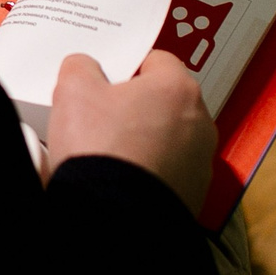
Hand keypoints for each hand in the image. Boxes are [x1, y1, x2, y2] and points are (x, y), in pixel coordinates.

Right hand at [45, 49, 218, 213]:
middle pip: (166, 99)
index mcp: (176, 87)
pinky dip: (153, 169)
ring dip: (149, 139)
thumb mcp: (74, 92)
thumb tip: (85, 68)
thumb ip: (81, 68)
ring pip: (172, 136)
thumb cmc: (102, 150)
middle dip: (139, 105)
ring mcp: (201, 159)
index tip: (108, 82)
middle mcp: (199, 121)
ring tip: (115, 151)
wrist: (116, 214)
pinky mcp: (195, 190)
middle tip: (105, 117)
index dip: (127, 68)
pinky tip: (126, 175)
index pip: (155, 60)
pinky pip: (173, 169)